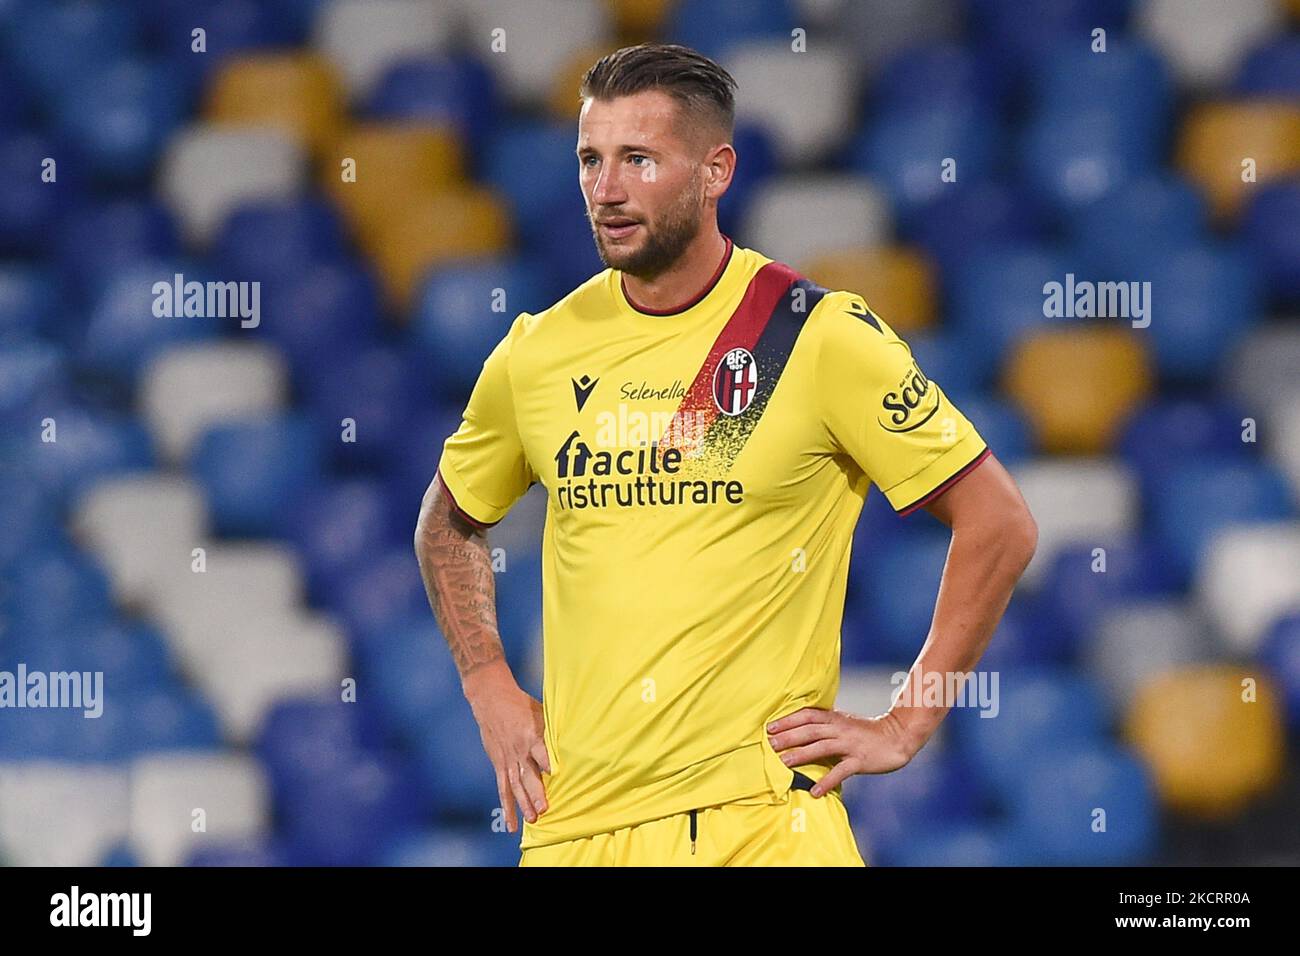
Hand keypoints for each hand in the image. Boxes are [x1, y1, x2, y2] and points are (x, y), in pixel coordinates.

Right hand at [464, 662, 552, 832]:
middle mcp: (518, 750)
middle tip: (544, 808)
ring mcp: (507, 759)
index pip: (540, 750)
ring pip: (515, 785)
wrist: (490, 700)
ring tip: (532, 819)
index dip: (546, 761)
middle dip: (535, 792)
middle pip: (527, 774)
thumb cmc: (521, 704)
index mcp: (530, 734)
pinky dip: (507, 807)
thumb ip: (551, 730)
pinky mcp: (499, 764)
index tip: (555, 773)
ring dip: (523, 803)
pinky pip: (503, 788)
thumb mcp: (539, 711)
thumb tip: (575, 740)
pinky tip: (511, 824)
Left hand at [766, 707, 914, 796]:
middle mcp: (840, 729)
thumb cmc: (867, 732)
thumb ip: (826, 726)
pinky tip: (814, 792)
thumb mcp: (845, 723)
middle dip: (788, 737)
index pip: (807, 716)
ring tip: (783, 763)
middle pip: (809, 731)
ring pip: (821, 747)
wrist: (897, 737)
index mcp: (834, 719)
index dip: (788, 720)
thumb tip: (801, 731)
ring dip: (801, 755)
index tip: (770, 727)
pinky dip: (826, 782)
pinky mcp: (859, 760)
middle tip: (769, 745)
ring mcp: (849, 745)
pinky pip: (840, 771)